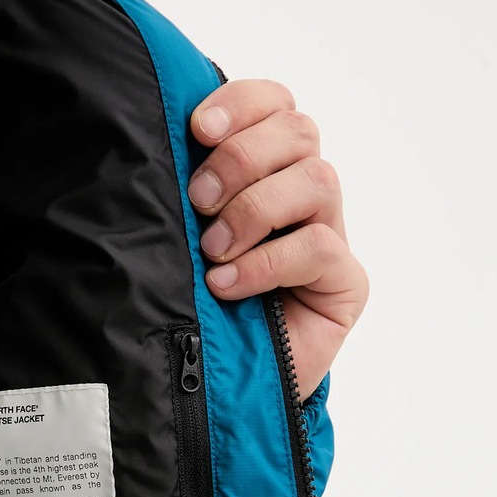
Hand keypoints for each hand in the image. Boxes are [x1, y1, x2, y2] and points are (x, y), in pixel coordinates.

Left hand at [188, 79, 368, 400]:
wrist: (219, 391)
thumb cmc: (192, 309)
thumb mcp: (178, 240)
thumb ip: (183, 195)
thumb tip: (152, 144)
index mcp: (267, 170)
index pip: (275, 105)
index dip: (242, 104)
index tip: (198, 128)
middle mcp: (303, 196)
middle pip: (298, 132)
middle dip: (241, 158)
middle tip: (199, 201)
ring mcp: (329, 237)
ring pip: (315, 180)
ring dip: (255, 209)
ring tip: (213, 250)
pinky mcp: (344, 283)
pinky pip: (318, 246)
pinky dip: (266, 261)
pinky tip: (228, 285)